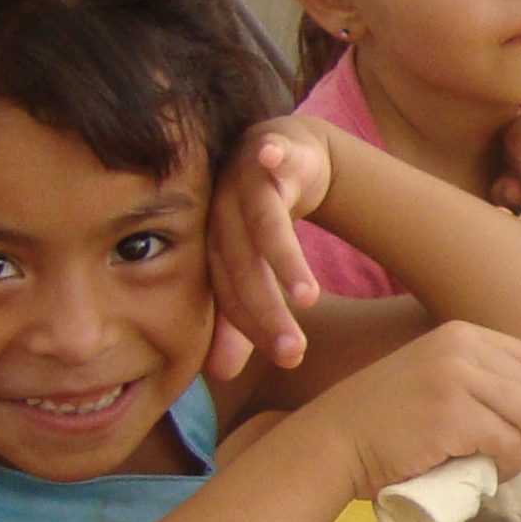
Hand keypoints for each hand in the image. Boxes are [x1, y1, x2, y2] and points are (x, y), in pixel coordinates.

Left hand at [205, 116, 340, 376]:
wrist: (276, 149)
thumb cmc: (260, 219)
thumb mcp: (255, 269)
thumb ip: (240, 316)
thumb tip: (220, 375)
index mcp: (214, 248)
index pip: (230, 295)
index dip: (251, 330)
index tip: (284, 361)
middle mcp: (223, 215)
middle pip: (244, 268)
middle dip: (268, 311)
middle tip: (293, 352)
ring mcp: (245, 180)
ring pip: (261, 221)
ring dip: (282, 257)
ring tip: (306, 296)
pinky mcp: (270, 146)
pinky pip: (271, 150)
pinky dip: (270, 153)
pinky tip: (271, 156)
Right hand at [302, 317, 520, 498]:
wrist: (333, 442)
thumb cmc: (385, 424)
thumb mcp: (438, 386)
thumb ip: (487, 396)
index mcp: (462, 335)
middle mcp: (461, 346)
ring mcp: (455, 377)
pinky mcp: (450, 414)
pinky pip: (506, 443)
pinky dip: (509, 466)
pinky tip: (493, 477)